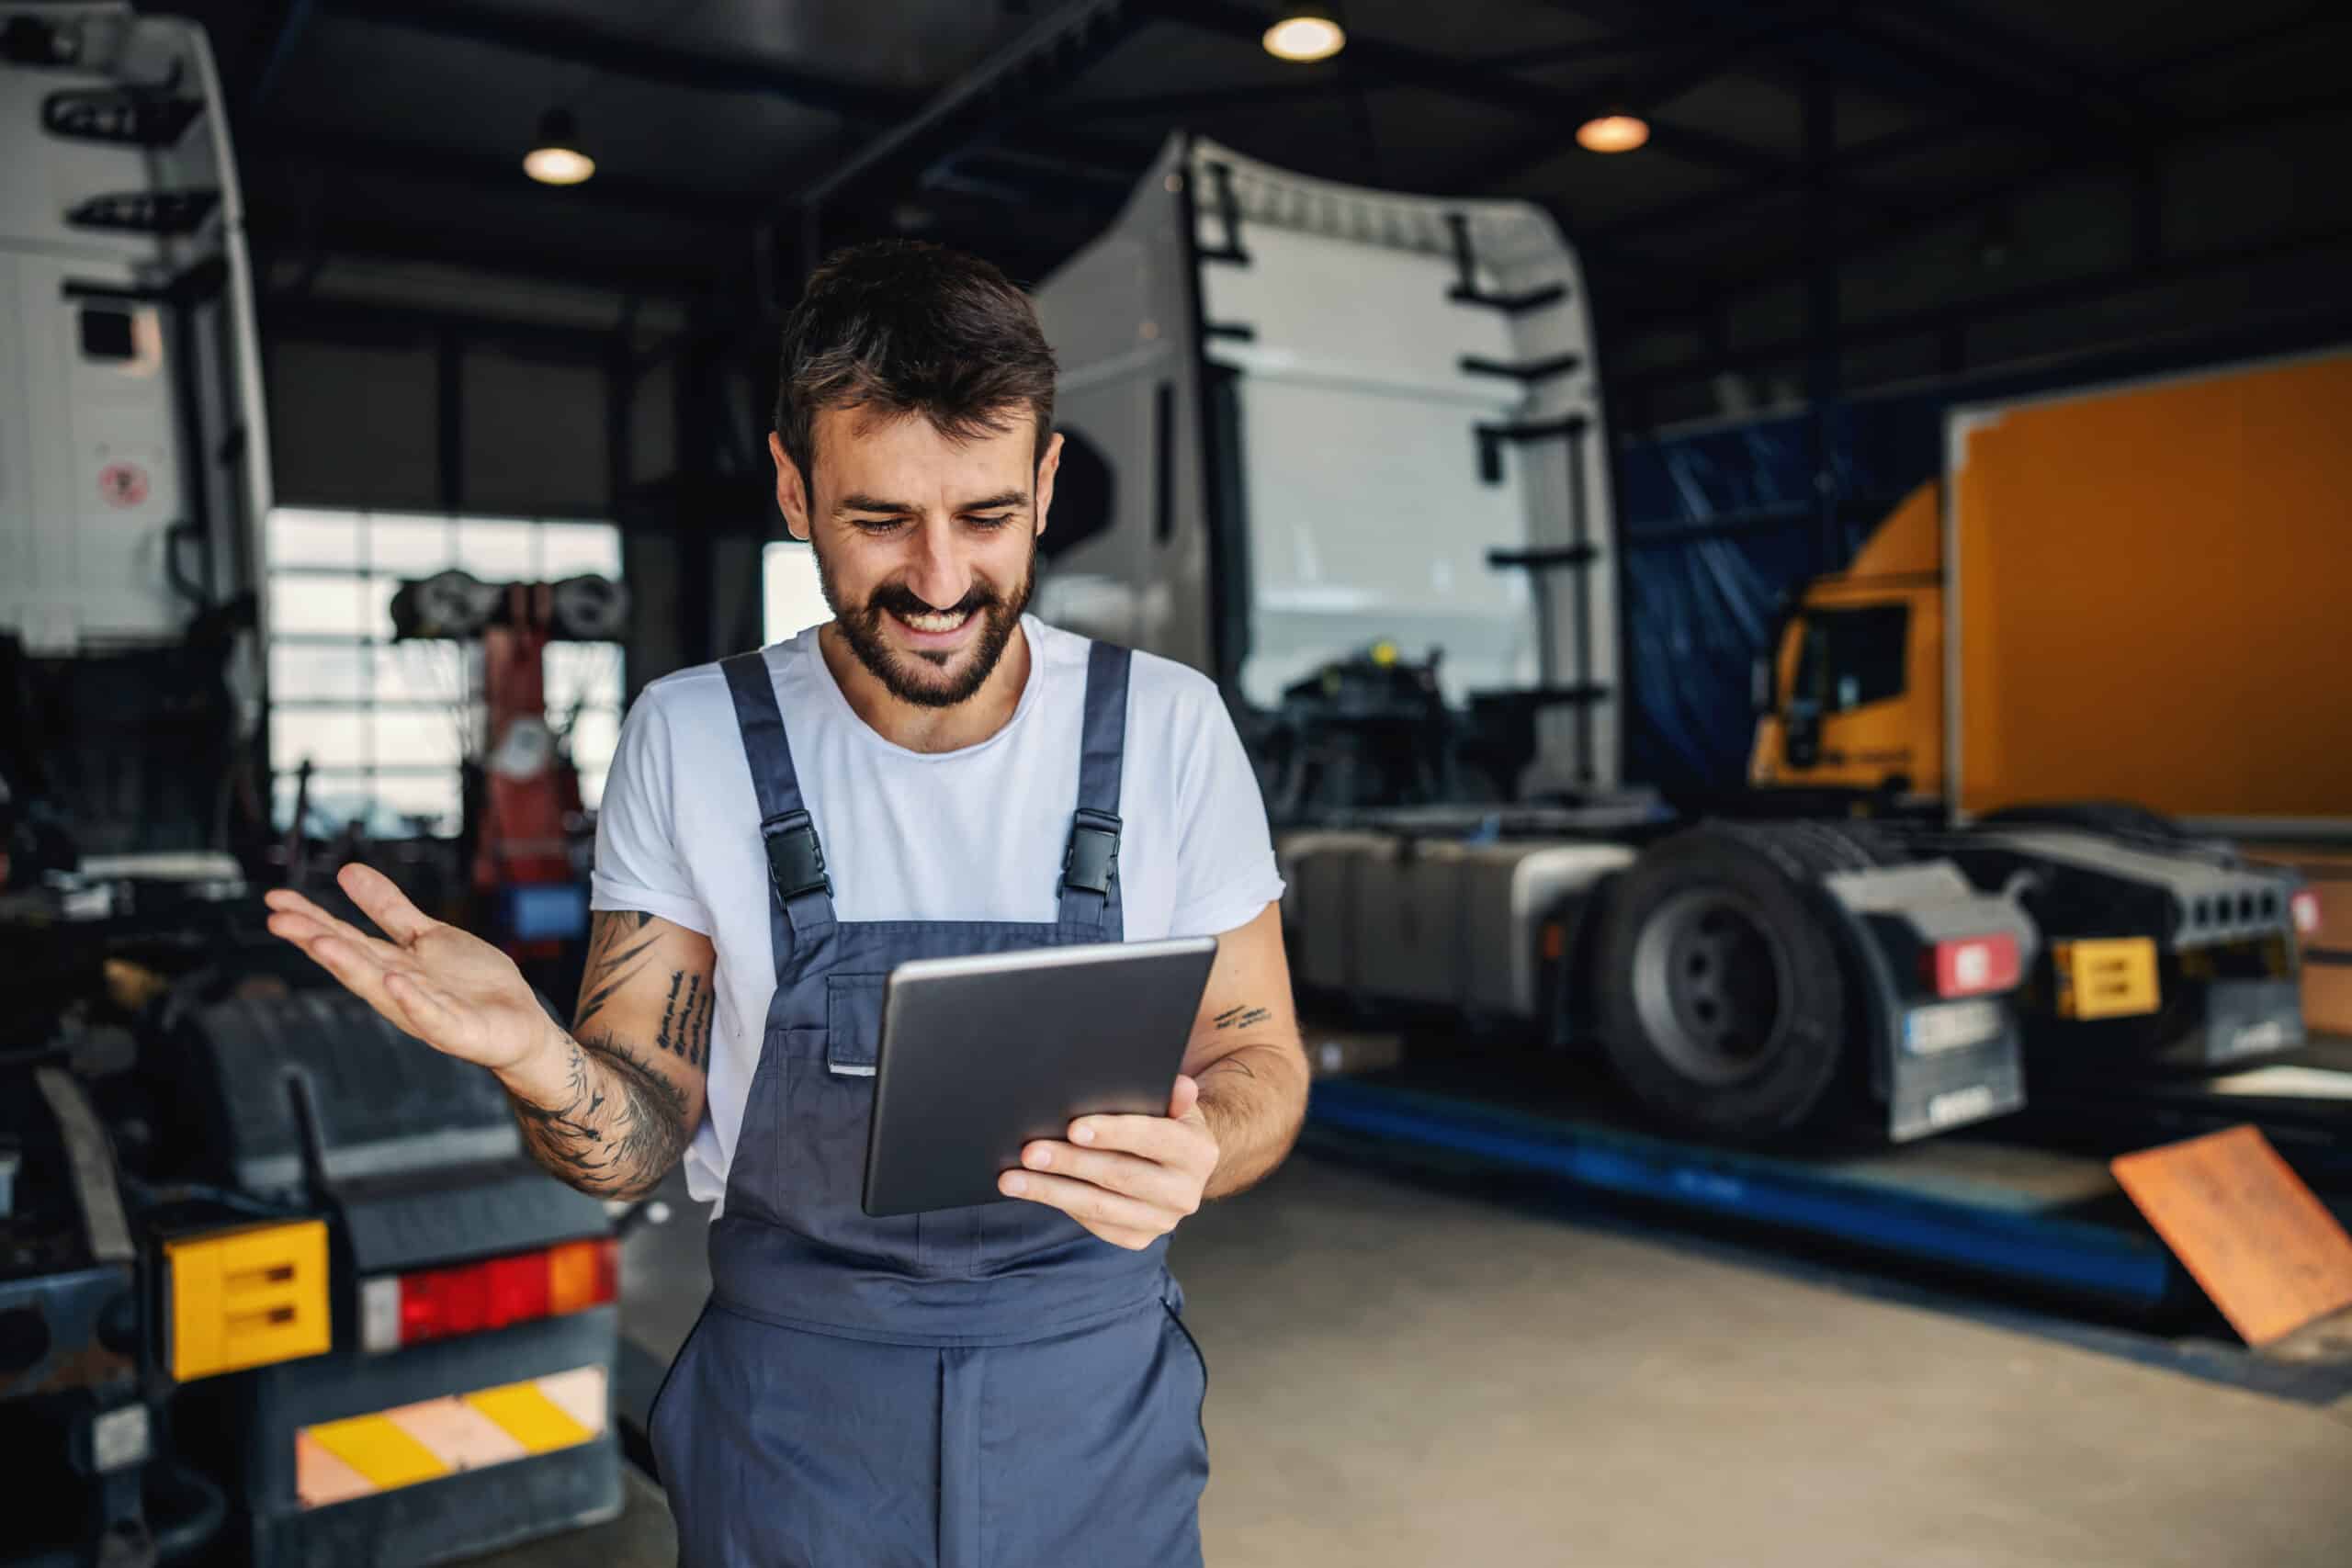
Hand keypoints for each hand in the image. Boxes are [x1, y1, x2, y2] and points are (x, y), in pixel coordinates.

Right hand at [263, 864, 560, 1074]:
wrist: (520, 1023)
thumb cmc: (471, 983)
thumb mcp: (427, 935)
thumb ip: (388, 908)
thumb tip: (346, 871)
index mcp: (390, 965)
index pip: (345, 939)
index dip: (310, 920)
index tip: (274, 900)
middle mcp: (399, 988)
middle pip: (353, 962)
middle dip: (317, 941)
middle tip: (278, 921)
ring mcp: (426, 1010)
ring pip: (383, 988)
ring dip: (352, 967)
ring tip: (322, 943)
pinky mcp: (458, 1031)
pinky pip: (432, 1016)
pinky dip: (413, 1001)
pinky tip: (395, 981)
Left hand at [999, 1075, 1219, 1250]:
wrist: (1180, 1167)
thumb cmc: (1166, 1124)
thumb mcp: (1173, 1104)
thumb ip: (1173, 1094)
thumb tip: (1179, 1085)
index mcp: (1198, 1152)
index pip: (1155, 1138)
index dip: (1114, 1132)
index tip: (1073, 1128)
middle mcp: (1185, 1193)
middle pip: (1119, 1176)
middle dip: (1070, 1162)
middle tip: (1029, 1152)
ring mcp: (1162, 1221)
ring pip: (1099, 1206)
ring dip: (1051, 1191)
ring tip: (1012, 1178)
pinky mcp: (1138, 1238)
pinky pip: (1093, 1223)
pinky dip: (1061, 1205)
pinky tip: (1032, 1190)